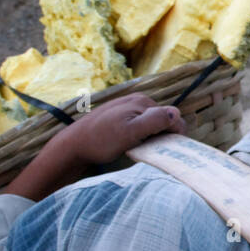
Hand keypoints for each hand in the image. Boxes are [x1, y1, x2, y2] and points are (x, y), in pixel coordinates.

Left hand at [4, 94, 186, 200]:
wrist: (73, 145)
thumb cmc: (101, 141)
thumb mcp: (130, 133)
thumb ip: (154, 122)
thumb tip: (176, 114)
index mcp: (143, 102)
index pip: (173, 118)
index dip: (172, 136)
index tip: (161, 150)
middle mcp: (138, 100)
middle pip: (164, 121)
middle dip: (161, 136)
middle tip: (145, 149)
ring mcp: (129, 107)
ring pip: (152, 124)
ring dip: (150, 138)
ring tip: (135, 147)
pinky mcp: (121, 115)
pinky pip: (141, 125)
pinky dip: (140, 136)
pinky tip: (128, 144)